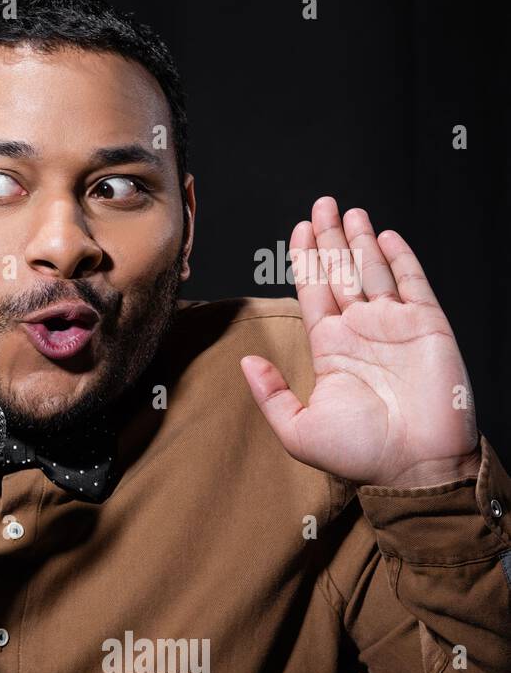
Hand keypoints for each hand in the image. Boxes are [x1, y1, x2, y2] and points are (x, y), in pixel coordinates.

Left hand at [240, 196, 480, 488]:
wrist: (413, 468)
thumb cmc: (358, 455)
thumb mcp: (296, 428)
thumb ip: (269, 393)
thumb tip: (245, 361)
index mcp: (331, 349)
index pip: (315, 292)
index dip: (307, 260)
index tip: (297, 230)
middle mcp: (362, 332)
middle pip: (342, 271)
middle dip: (331, 237)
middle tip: (321, 204)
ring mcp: (395, 326)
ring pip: (374, 270)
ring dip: (361, 239)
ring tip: (347, 211)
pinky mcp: (427, 326)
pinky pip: (413, 283)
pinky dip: (399, 258)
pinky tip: (385, 235)